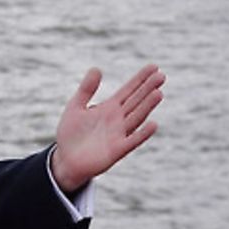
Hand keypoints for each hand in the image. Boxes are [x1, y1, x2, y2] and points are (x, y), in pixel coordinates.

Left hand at [51, 64, 163, 192]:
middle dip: (148, 88)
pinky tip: (153, 124)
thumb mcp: (75, 107)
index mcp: (109, 108)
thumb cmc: (71, 134)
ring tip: (158, 93)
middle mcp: (118, 119)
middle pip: (136, 101)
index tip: (154, 67)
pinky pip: (132, 140)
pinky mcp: (117, 150)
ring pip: (136, 117)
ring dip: (147, 106)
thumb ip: (86, 89)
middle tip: (161, 76)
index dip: (140, 79)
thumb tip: (97, 68)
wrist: (66, 161)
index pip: (129, 90)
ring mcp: (119, 134)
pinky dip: (142, 134)